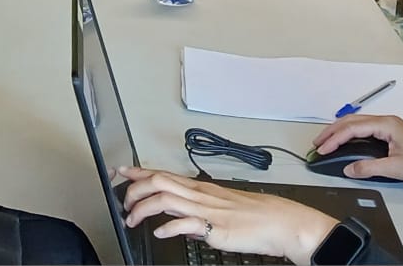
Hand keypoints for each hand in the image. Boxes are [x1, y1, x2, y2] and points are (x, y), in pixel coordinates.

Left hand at [119, 167, 338, 263]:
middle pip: (158, 180)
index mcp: (201, 189)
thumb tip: (181, 223)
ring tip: (133, 219)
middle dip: (134, 188)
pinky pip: (186, 223)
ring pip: (166, 197)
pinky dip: (169, 227)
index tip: (120, 170)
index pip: (163, 173)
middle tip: (123, 201)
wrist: (281, 222)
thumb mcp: (221, 209)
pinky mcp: (215, 227)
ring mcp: (207, 209)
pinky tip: (160, 233)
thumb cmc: (256, 216)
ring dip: (143, 207)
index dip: (138, 171)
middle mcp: (200, 195)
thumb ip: (198, 214)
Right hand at [312, 115, 402, 183]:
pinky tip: (342, 140)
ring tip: (325, 141)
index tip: (322, 150)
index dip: (335, 139)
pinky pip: (363, 128)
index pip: (352, 128)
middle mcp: (384, 120)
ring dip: (339, 131)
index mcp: (385, 124)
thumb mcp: (395, 168)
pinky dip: (349, 133)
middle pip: (351, 121)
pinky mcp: (388, 131)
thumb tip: (347, 169)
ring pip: (356, 123)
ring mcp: (386, 124)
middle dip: (332, 131)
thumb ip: (369, 168)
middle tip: (316, 143)